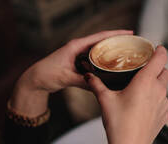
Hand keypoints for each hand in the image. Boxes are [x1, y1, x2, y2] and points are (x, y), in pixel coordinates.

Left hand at [10, 30, 132, 116]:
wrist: (35, 80)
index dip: (115, 34)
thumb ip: (84, 82)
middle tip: (132, 44)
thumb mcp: (67, 78)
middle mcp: (78, 47)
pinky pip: (93, 60)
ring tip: (125, 55)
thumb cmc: (47, 75)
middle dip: (116, 42)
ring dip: (110, 53)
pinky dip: (102, 63)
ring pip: (98, 52)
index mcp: (76, 46)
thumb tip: (100, 87)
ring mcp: (78, 54)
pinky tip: (110, 68)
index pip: (100, 37)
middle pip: (101, 42)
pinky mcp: (77, 62)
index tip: (130, 33)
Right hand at [85, 46, 167, 143]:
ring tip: (142, 88)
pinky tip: (144, 105)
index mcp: (146, 82)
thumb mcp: (105, 101)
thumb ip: (97, 85)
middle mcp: (158, 90)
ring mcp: (164, 103)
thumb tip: (89, 76)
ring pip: (165, 87)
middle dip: (157, 67)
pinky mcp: (165, 115)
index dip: (159, 50)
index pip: (161, 58)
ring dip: (157, 84)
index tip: (156, 48)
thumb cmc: (119, 125)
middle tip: (144, 69)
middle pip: (165, 71)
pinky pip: (164, 101)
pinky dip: (157, 98)